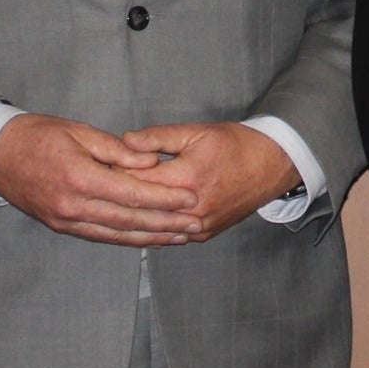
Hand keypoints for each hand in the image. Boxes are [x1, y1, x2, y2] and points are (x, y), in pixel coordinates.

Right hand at [0, 113, 195, 244]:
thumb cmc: (38, 135)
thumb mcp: (79, 132)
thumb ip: (116, 150)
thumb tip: (151, 162)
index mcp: (80, 178)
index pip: (133, 194)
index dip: (165, 199)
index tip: (191, 199)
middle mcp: (73, 206)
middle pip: (129, 220)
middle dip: (166, 224)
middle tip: (196, 224)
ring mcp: (66, 220)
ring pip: (117, 234)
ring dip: (151, 237)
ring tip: (179, 237)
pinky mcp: (60, 225)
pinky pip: (100, 235)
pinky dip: (126, 238)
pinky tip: (147, 238)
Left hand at [116, 121, 306, 242]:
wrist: (272, 166)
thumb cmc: (235, 144)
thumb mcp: (196, 132)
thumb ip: (158, 137)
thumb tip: (124, 141)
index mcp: (185, 180)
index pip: (135, 182)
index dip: (113, 174)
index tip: (96, 166)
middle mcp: (190, 210)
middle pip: (140, 207)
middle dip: (117, 196)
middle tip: (97, 186)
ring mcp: (198, 227)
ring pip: (152, 226)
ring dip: (132, 215)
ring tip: (110, 204)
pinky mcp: (204, 235)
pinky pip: (169, 235)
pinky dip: (152, 227)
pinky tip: (135, 220)